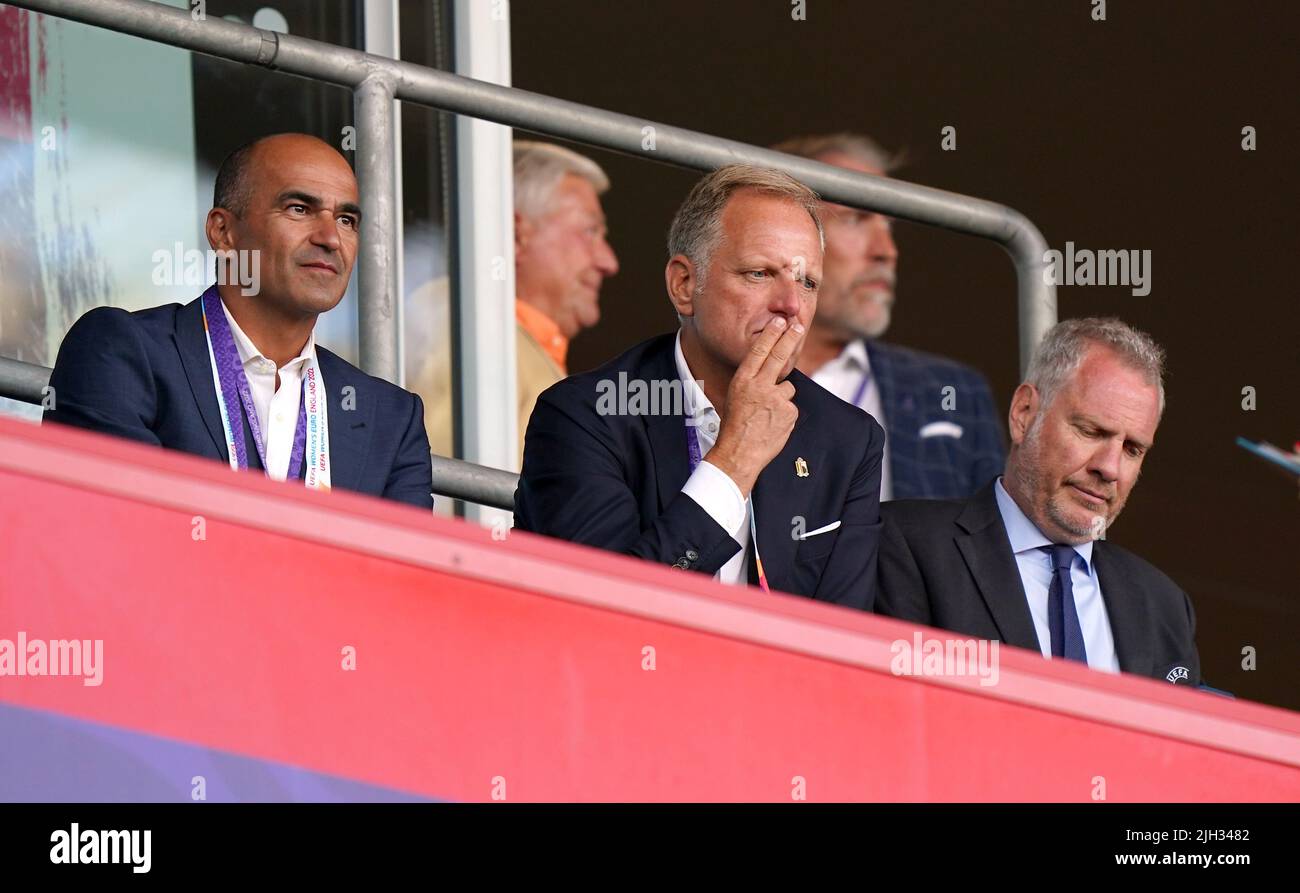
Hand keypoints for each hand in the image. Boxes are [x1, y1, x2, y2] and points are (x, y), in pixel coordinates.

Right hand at [706, 317, 802, 496]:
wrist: (739, 453)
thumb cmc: (735, 426)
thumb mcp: (736, 397)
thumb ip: (754, 382)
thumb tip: (772, 372)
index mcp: (742, 381)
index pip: (759, 351)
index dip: (771, 334)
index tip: (780, 321)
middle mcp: (759, 386)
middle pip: (779, 356)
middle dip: (790, 338)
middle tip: (798, 325)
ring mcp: (776, 399)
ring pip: (787, 388)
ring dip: (781, 398)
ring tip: (766, 414)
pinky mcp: (789, 413)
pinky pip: (791, 407)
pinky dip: (785, 414)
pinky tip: (773, 424)